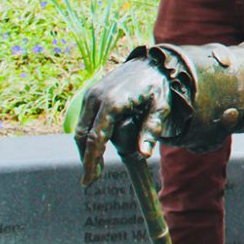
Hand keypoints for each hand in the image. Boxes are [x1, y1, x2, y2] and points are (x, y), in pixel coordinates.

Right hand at [74, 59, 171, 185]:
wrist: (152, 63)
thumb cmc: (159, 87)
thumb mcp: (162, 107)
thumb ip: (152, 129)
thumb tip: (144, 153)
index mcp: (113, 102)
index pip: (96, 138)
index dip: (91, 161)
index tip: (89, 180)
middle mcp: (97, 97)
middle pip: (83, 135)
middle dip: (86, 157)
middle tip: (92, 177)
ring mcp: (91, 94)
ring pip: (80, 128)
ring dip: (85, 148)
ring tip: (96, 165)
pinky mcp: (91, 93)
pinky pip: (84, 119)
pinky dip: (87, 135)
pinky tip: (96, 147)